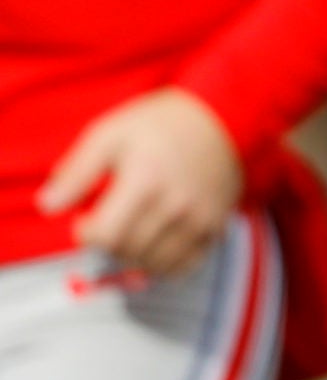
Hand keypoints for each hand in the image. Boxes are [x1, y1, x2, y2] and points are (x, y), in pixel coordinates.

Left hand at [36, 89, 243, 277]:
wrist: (225, 114)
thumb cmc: (162, 123)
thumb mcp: (111, 133)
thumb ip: (77, 171)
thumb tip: (48, 206)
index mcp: (145, 180)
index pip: (104, 236)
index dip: (86, 232)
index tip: (87, 217)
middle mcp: (175, 204)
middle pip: (126, 251)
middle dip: (108, 240)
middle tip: (112, 217)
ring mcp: (199, 217)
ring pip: (152, 263)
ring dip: (133, 254)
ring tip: (133, 229)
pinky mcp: (216, 225)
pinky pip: (184, 266)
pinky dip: (164, 264)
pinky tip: (157, 243)